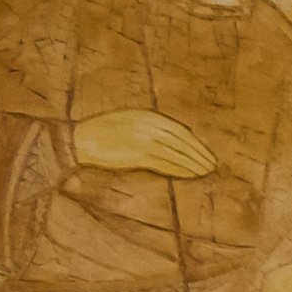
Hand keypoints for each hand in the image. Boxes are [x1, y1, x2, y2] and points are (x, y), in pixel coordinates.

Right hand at [69, 106, 215, 178]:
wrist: (78, 140)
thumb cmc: (103, 133)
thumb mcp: (129, 121)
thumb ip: (150, 126)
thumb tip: (176, 139)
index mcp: (146, 115)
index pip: (178, 129)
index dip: (195, 143)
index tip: (206, 153)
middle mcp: (147, 126)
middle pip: (181, 141)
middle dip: (199, 154)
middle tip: (213, 165)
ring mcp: (143, 140)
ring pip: (176, 154)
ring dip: (193, 164)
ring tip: (206, 172)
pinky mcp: (137, 154)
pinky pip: (164, 163)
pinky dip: (180, 170)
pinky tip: (190, 175)